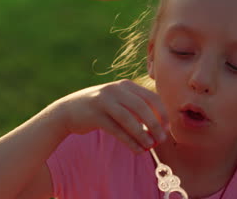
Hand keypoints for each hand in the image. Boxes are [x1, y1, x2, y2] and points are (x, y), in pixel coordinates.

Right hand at [53, 79, 168, 152]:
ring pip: (129, 119)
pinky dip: (129, 141)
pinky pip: (116, 130)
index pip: (151, 97)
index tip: (167, 128)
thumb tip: (161, 126)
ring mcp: (104, 101)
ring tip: (150, 147)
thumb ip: (137, 109)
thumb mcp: (119, 102)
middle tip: (162, 139)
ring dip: (142, 135)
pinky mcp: (94, 115)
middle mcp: (116, 90)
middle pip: (142, 107)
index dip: (162, 113)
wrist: (68, 110)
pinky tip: (137, 150)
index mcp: (126, 85)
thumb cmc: (101, 109)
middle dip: (155, 125)